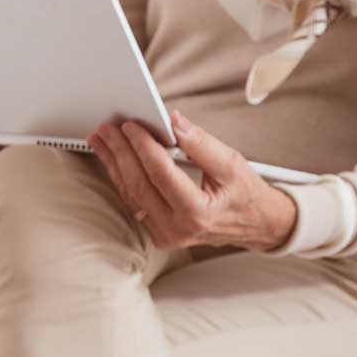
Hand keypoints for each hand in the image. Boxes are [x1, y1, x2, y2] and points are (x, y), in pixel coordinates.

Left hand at [88, 111, 295, 250]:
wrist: (255, 224)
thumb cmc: (245, 193)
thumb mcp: (231, 164)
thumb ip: (200, 143)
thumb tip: (173, 121)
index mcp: (198, 213)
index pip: (161, 174)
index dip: (143, 146)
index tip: (130, 125)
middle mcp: (178, 229)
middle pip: (139, 185)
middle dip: (120, 153)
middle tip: (107, 129)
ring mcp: (165, 235)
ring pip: (130, 195)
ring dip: (113, 164)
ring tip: (101, 140)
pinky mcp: (158, 233)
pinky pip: (134, 203)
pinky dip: (122, 178)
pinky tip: (113, 159)